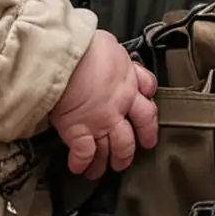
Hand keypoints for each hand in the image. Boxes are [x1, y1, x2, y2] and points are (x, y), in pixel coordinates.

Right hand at [50, 32, 158, 177]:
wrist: (67, 54)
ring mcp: (99, 122)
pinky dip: (81, 163)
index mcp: (129, 86)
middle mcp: (118, 108)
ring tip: (101, 170)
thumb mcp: (112, 46)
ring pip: (112, 150)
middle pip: (131, 137)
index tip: (145, 128)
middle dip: (129, 152)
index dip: (148, 121)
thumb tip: (115, 58)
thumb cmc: (87, 45)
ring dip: (107, 162)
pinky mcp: (79, 131)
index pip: (147, 109)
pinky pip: (84, 154)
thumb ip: (118, 60)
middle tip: (126, 159)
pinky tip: (78, 168)